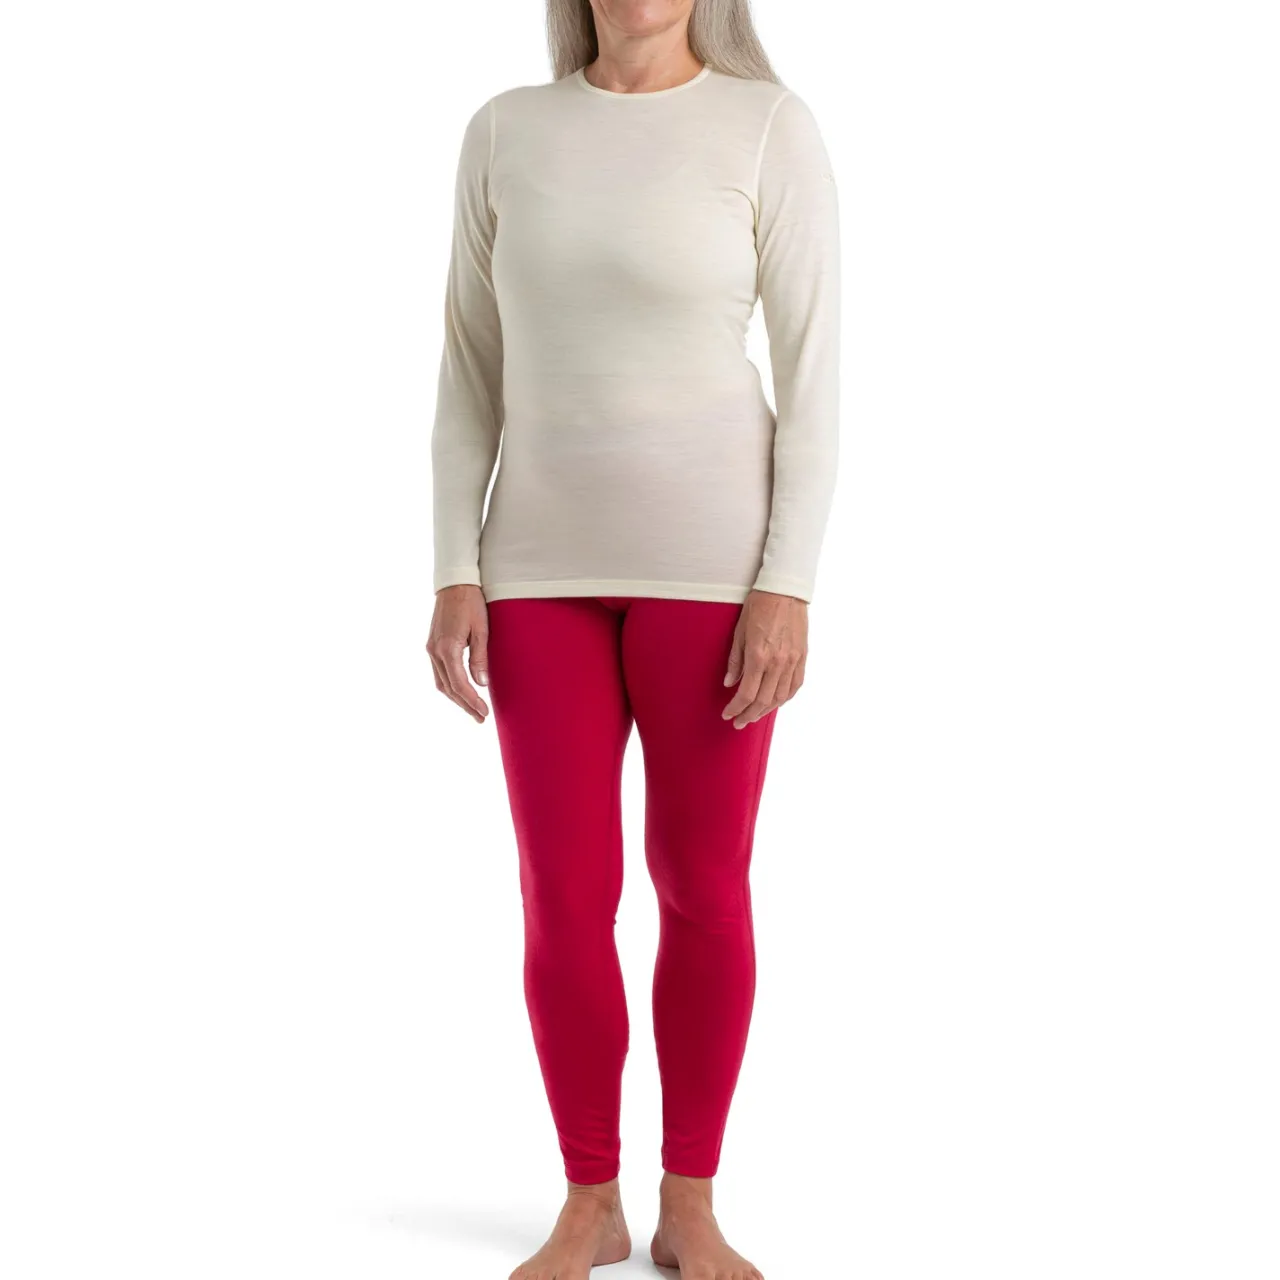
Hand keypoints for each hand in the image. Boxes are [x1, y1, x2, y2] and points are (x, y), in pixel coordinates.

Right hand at [426, 584, 490, 722]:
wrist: (454, 583)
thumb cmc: (471, 602)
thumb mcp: (481, 629)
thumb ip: (480, 657)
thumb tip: (481, 683)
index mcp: (447, 648)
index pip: (459, 684)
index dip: (472, 701)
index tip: (484, 712)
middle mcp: (434, 651)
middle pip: (448, 688)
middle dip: (464, 705)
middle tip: (481, 717)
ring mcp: (431, 649)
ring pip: (441, 683)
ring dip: (456, 698)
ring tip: (472, 709)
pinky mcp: (432, 645)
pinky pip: (439, 673)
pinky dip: (449, 686)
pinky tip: (460, 692)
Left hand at [722, 589, 807, 728]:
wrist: (785, 590)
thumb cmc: (759, 606)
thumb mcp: (739, 631)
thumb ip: (735, 661)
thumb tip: (729, 683)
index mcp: (759, 656)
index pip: (746, 694)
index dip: (735, 708)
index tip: (727, 714)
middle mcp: (778, 662)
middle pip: (763, 701)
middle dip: (748, 715)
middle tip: (738, 722)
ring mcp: (793, 661)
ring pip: (780, 697)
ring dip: (765, 711)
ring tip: (754, 715)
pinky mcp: (802, 657)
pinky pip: (795, 686)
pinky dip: (784, 699)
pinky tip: (775, 703)